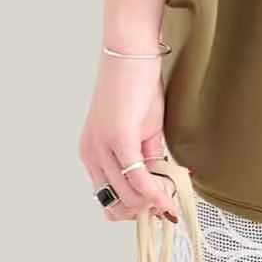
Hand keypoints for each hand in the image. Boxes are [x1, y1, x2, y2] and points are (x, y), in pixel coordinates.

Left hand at [79, 53, 177, 223]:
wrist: (132, 50)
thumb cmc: (136, 83)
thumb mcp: (143, 129)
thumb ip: (146, 158)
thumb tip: (158, 184)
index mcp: (92, 152)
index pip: (108, 198)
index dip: (132, 209)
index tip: (154, 209)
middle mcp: (91, 153)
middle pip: (117, 202)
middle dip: (144, 210)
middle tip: (166, 204)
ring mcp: (102, 146)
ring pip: (128, 194)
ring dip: (152, 201)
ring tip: (170, 194)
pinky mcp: (118, 137)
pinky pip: (136, 177)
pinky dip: (153, 191)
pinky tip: (166, 195)